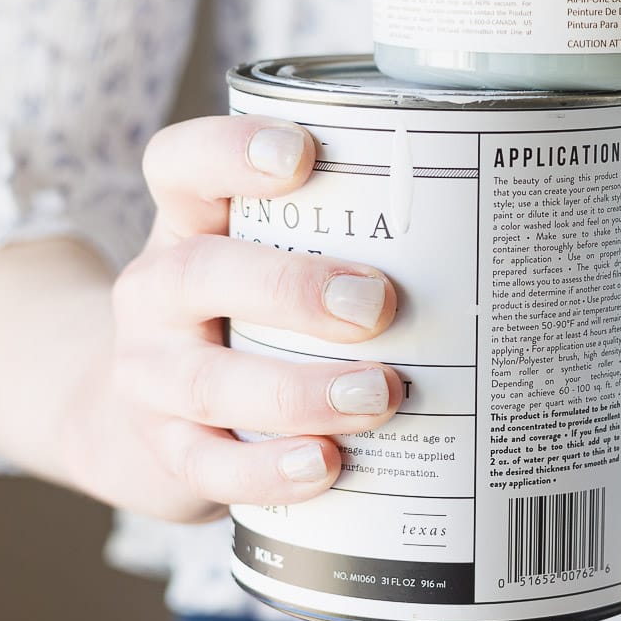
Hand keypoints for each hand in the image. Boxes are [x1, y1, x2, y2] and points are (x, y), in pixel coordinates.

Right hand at [57, 116, 402, 522]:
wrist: (139, 424)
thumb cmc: (241, 322)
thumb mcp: (262, 264)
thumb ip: (336, 245)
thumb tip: (482, 240)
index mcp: (186, 226)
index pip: (180, 164)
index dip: (228, 151)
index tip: (301, 156)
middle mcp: (157, 293)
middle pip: (200, 273)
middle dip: (293, 288)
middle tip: (378, 303)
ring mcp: (151, 376)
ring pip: (210, 381)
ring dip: (300, 392)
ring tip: (379, 395)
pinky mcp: (165, 452)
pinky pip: (211, 466)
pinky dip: (269, 469)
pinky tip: (326, 465)